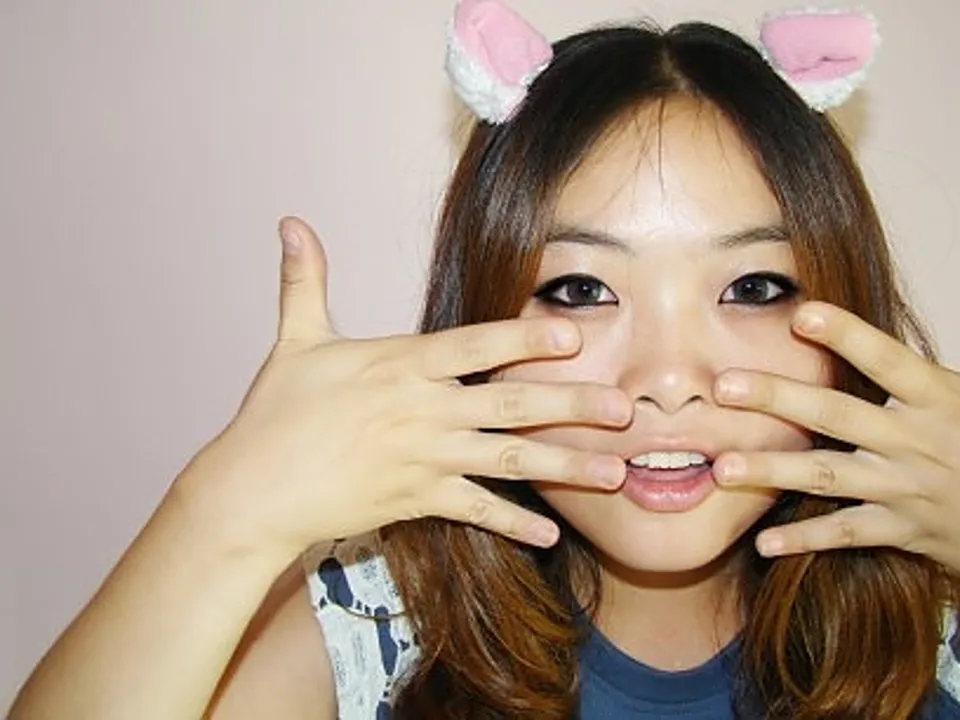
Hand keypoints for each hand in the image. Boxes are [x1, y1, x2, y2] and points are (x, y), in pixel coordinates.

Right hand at [176, 217, 632, 562]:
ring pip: (507, 461)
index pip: (475, 344)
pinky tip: (550, 533)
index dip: (525, 337)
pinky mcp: (418, 499)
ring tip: (614, 473)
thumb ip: (304, 281)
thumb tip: (288, 222)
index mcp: (401, 364)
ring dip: (564, 466)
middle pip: (510, 403)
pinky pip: (475, 510)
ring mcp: (424, 458)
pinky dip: (512, 522)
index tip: (577, 333)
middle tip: (624, 408)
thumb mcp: (294, 340)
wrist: (254, 488)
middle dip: (571, 404)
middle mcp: (423, 410)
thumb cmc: (275, 412)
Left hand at [711, 301, 959, 573]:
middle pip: (836, 414)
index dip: (847, 335)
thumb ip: (902, 373)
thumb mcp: (952, 395)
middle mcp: (916, 440)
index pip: (886, 360)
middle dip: (778, 399)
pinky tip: (763, 542)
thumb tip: (841, 329)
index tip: (801, 315)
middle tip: (724, 387)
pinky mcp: (902, 528)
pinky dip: (804, 539)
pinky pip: (845, 533)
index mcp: (935, 397)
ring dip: (773, 470)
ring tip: (723, 467)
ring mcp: (906, 487)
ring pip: (828, 475)